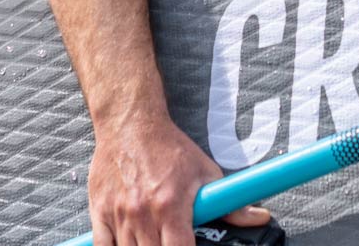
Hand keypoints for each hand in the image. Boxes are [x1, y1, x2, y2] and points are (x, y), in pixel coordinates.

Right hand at [88, 115, 269, 245]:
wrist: (129, 124)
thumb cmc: (168, 149)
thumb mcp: (206, 172)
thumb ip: (231, 203)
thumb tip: (260, 217)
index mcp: (170, 207)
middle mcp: (142, 215)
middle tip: (172, 243)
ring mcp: (118, 215)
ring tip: (155, 241)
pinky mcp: (99, 213)